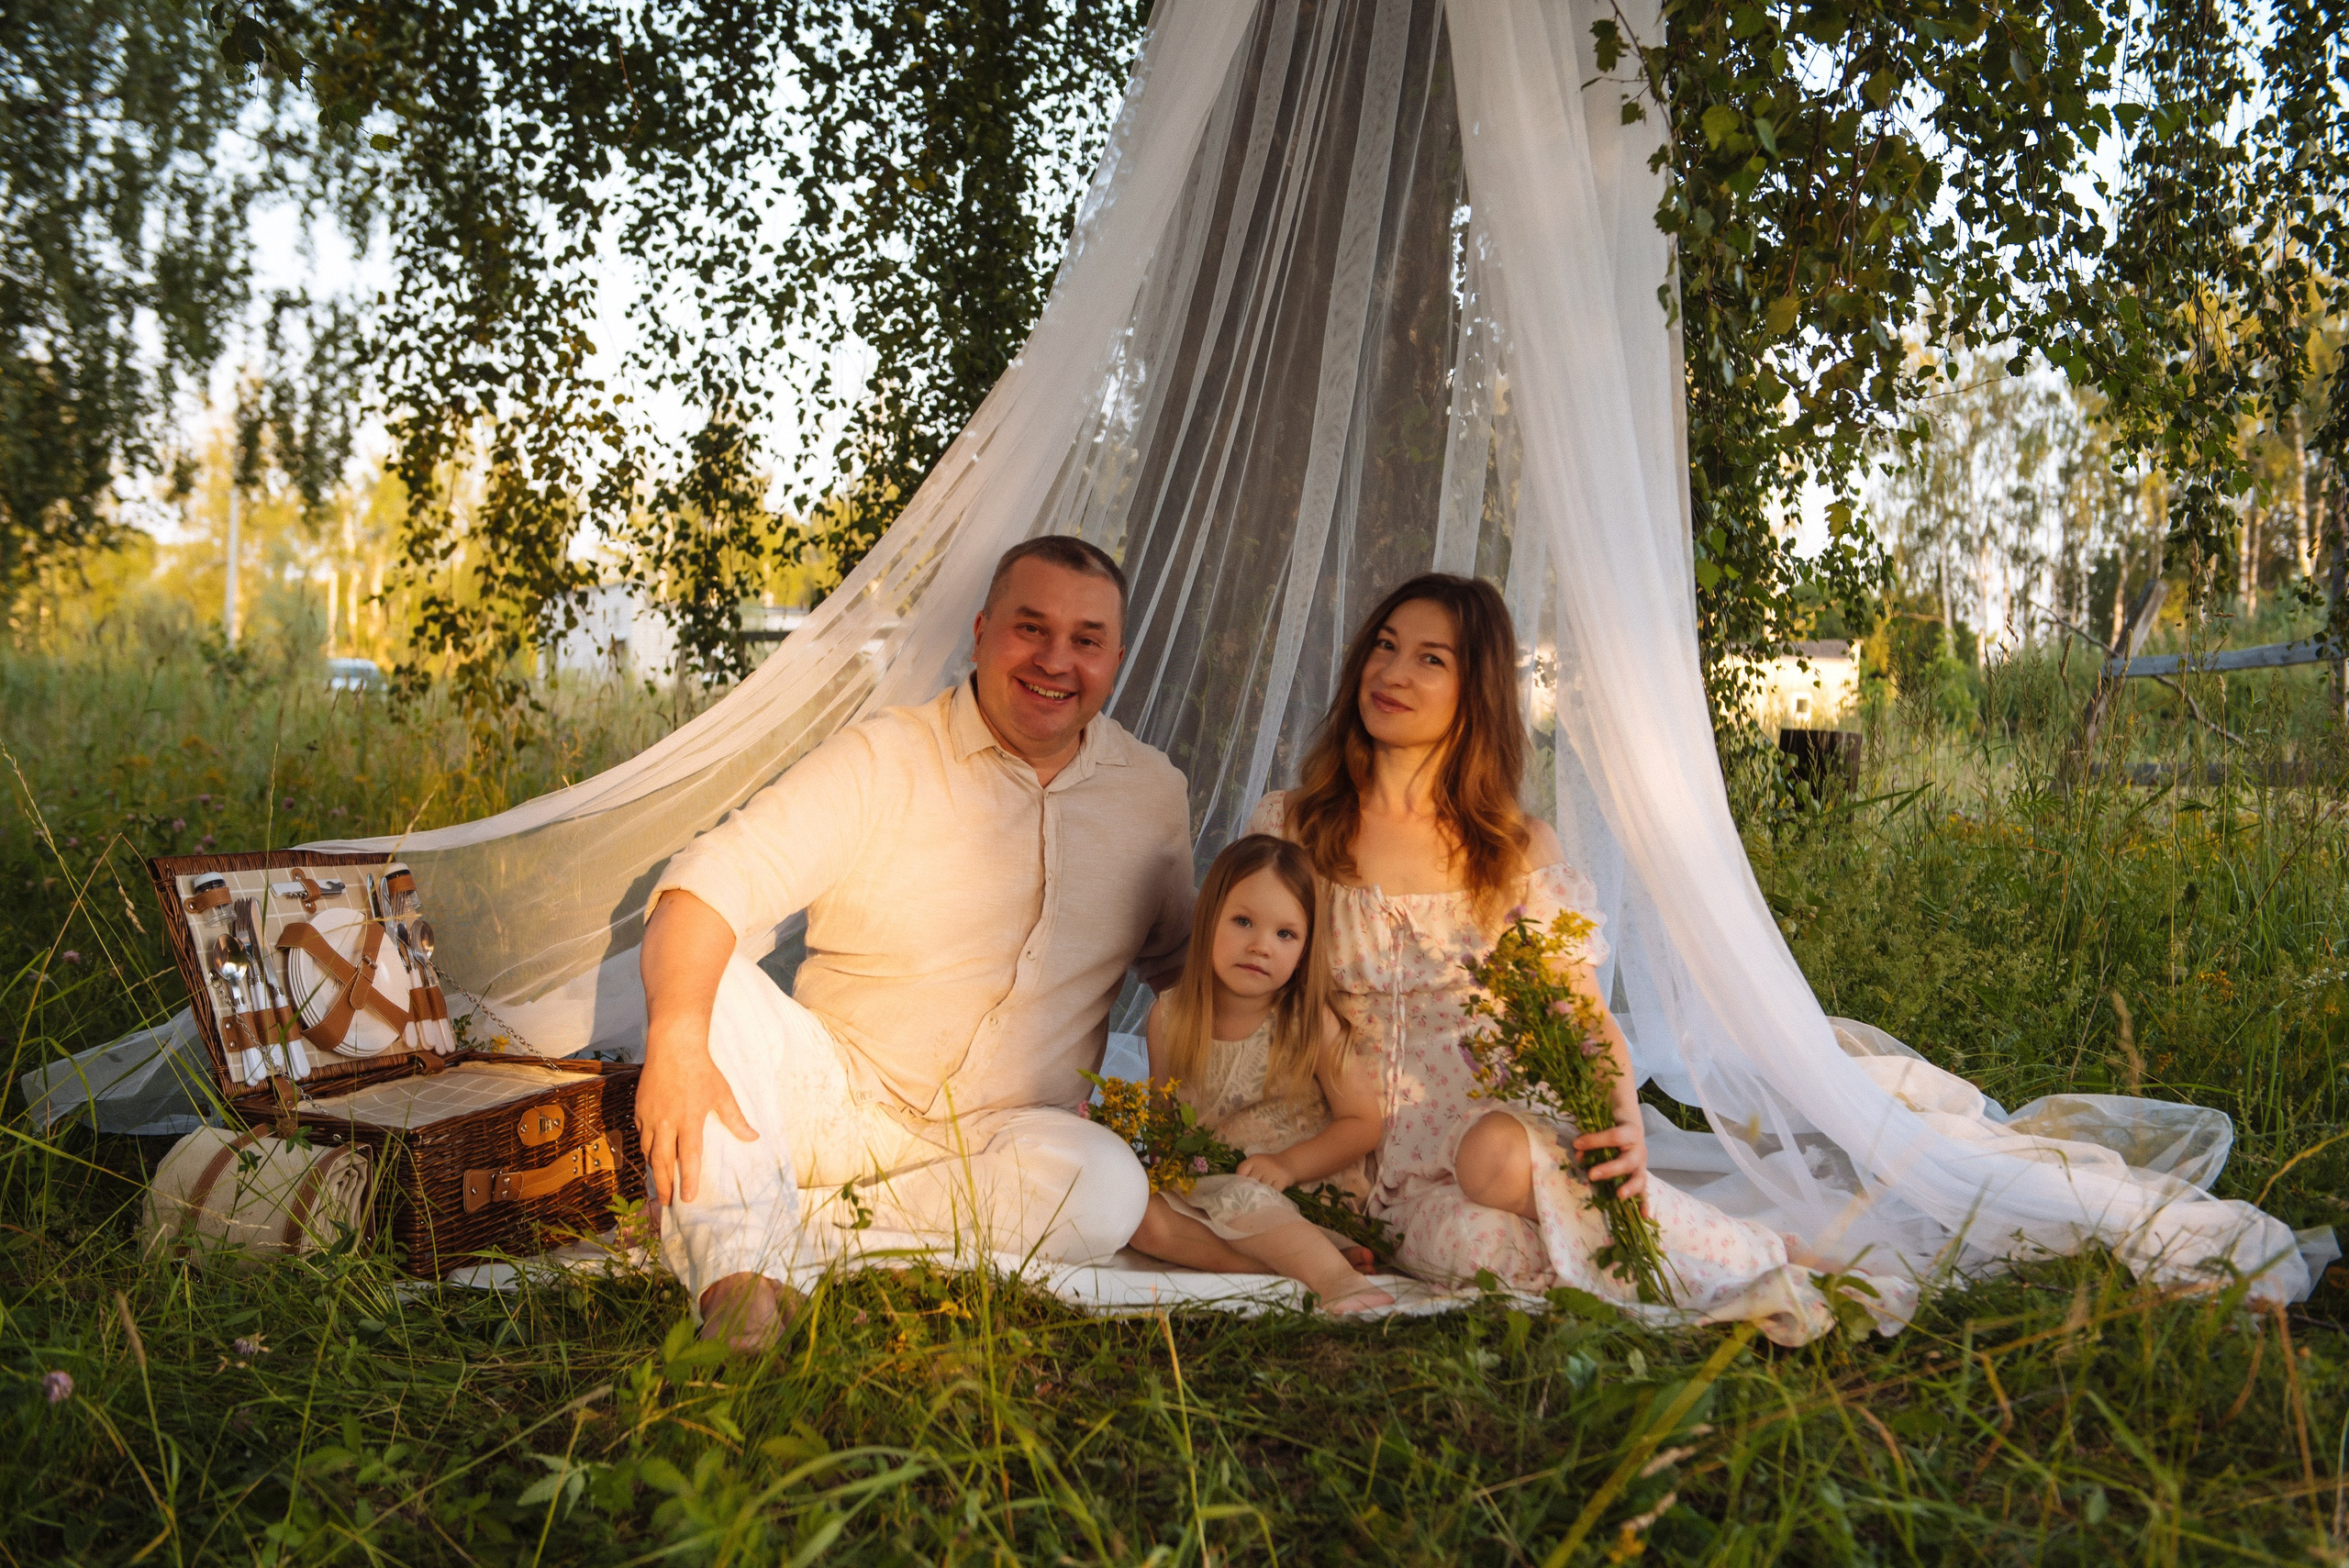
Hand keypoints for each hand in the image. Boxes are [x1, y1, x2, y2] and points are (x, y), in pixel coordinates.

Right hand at [638, 1024, 756, 1205]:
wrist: (673, 1046)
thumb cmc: (701, 1070)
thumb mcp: (722, 1093)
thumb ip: (736, 1119)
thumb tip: (754, 1137)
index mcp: (689, 1119)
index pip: (688, 1157)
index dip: (687, 1179)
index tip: (687, 1198)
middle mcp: (666, 1121)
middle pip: (661, 1161)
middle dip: (664, 1184)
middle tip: (666, 1202)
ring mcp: (649, 1115)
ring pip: (648, 1150)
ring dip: (653, 1169)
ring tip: (659, 1184)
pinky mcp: (639, 1109)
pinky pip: (641, 1135)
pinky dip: (646, 1149)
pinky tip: (651, 1156)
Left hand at [1235, 1153, 1294, 1188]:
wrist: (1290, 1163)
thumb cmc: (1268, 1167)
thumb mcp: (1256, 1164)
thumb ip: (1246, 1172)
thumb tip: (1236, 1188)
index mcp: (1254, 1159)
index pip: (1241, 1171)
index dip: (1240, 1181)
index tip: (1242, 1187)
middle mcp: (1264, 1163)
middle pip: (1251, 1182)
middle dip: (1251, 1188)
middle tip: (1253, 1192)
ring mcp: (1274, 1172)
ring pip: (1261, 1189)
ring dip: (1261, 1193)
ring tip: (1263, 1192)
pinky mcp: (1282, 1180)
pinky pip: (1272, 1193)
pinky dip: (1271, 1195)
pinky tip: (1271, 1193)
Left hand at [1572, 1111, 1649, 1209]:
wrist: (1629, 1124)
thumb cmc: (1612, 1121)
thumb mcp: (1602, 1119)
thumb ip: (1591, 1131)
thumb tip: (1578, 1150)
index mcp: (1631, 1131)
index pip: (1615, 1137)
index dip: (1596, 1140)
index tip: (1577, 1144)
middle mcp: (1638, 1150)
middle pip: (1627, 1162)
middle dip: (1609, 1169)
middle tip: (1591, 1175)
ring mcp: (1641, 1165)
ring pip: (1640, 1178)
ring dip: (1630, 1188)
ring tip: (1619, 1195)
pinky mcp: (1640, 1176)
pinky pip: (1644, 1192)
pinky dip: (1644, 1203)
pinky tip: (1643, 1215)